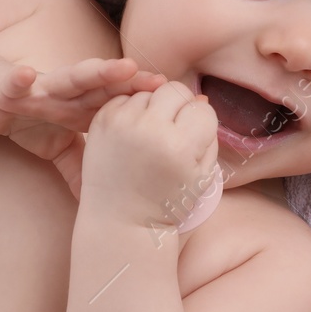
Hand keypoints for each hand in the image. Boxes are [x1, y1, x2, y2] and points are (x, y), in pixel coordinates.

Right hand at [0, 57, 165, 197]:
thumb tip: (108, 199)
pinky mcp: (12, 89)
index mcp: (85, 107)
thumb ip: (86, 167)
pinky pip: (16, 83)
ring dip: (95, 72)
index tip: (178, 107)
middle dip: (133, 83)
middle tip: (161, 83)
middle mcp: (70, 92)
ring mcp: (43, 87)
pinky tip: (26, 74)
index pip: (122, 104)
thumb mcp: (62, 150)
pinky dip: (19, 79)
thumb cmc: (31, 121)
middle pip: (106, 87)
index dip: (146, 104)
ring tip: (121, 68)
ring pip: (72, 78)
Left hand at [78, 81, 219, 227]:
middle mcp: (149, 130)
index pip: (201, 110)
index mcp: (178, 146)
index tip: (193, 142)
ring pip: (150, 92)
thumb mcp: (201, 176)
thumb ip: (208, 136)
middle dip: (180, 107)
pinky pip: (125, 98)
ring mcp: (122, 123)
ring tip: (150, 137)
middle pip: (176, 90)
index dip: (201, 124)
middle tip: (173, 132)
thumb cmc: (166, 203)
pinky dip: (132, 110)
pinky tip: (133, 134)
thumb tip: (201, 98)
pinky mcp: (101, 121)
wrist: (120, 221)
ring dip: (155, 108)